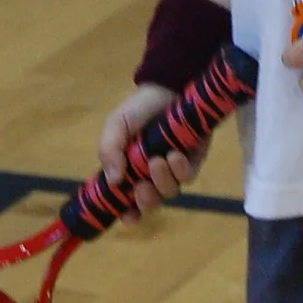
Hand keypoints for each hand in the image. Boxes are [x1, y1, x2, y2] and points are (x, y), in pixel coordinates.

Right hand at [97, 83, 200, 217]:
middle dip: (146, 201)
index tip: (127, 216)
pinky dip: (180, 170)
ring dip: (162, 182)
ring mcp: (173, 170)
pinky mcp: (193, 161)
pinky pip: (188, 177)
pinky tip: (174, 156)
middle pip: (150, 203)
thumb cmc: (139, 108)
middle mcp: (151, 175)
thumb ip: (109, 150)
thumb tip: (113, 181)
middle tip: (142, 187)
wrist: (169, 87)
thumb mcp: (116, 125)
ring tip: (158, 161)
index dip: (128, 213)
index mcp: (129, 170)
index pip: (128, 201)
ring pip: (169, 192)